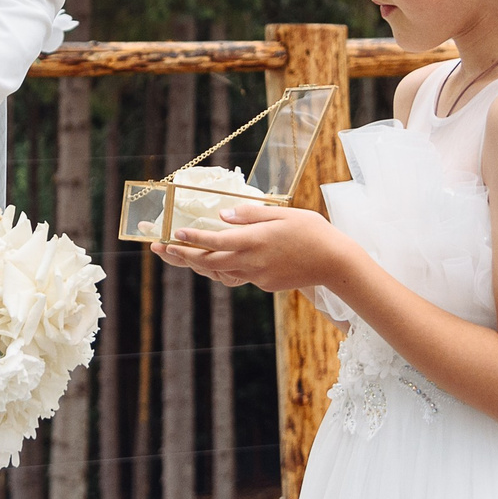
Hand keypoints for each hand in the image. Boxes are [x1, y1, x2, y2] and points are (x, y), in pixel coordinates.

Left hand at [152, 201, 347, 292]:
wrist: (336, 263)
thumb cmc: (312, 231)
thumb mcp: (282, 213)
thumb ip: (251, 214)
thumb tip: (223, 215)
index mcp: (254, 241)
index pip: (215, 241)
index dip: (192, 238)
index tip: (173, 234)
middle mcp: (252, 262)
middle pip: (209, 261)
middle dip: (183, 255)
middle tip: (161, 248)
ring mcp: (258, 277)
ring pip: (221, 272)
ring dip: (199, 264)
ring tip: (178, 255)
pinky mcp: (266, 285)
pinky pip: (239, 277)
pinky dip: (224, 269)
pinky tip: (217, 261)